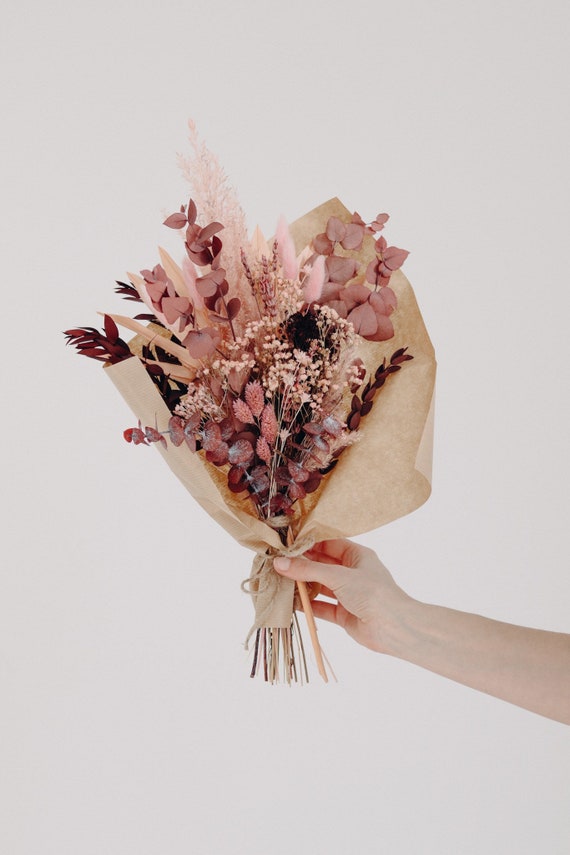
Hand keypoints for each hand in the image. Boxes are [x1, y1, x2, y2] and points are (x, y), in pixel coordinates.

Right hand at [274, 538, 412, 653]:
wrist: (394, 628)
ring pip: (320, 586)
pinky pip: (321, 606)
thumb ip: (308, 570)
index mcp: (357, 555)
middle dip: (301, 565)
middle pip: (321, 565)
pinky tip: (290, 602)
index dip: (307, 543)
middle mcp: (352, 572)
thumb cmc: (373, 593)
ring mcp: (347, 593)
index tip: (285, 543)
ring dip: (302, 585)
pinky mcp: (343, 613)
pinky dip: (307, 605)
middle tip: (276, 563)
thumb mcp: (338, 576)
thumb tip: (280, 563)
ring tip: (278, 581)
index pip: (328, 543)